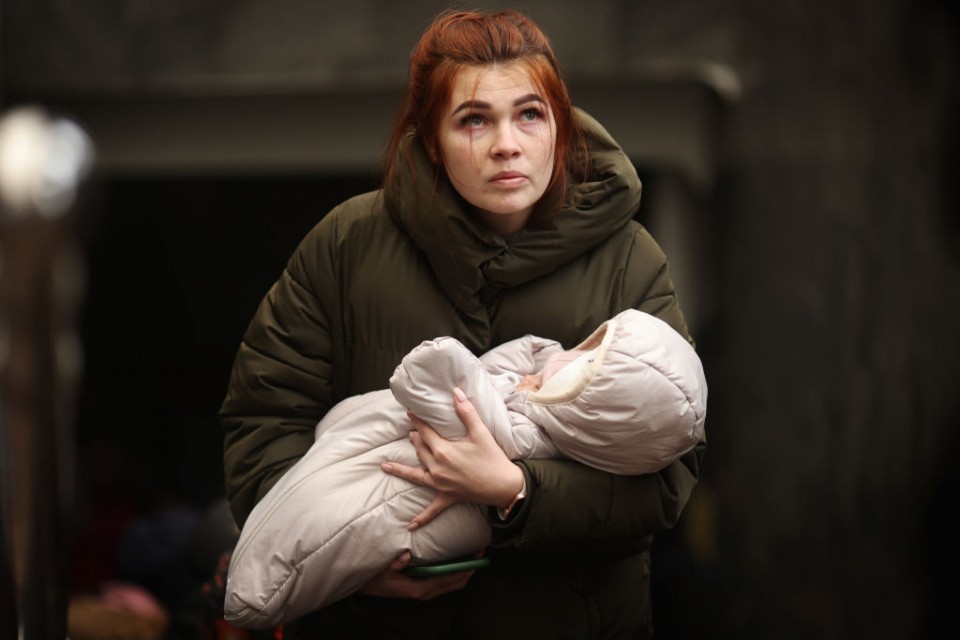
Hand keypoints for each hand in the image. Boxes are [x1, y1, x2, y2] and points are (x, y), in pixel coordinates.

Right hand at [357, 551, 475, 599]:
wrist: (366, 589)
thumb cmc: (375, 578)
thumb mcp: (383, 570)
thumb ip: (395, 563)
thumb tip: (407, 555)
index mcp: (418, 588)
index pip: (447, 579)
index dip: (463, 569)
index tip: (476, 559)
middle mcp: (425, 592)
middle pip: (454, 583)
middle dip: (469, 569)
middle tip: (482, 553)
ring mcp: (424, 591)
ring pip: (452, 584)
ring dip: (464, 571)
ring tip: (476, 556)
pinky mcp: (423, 588)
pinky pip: (444, 582)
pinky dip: (455, 573)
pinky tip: (461, 563)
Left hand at [381, 387, 524, 529]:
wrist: (505, 486)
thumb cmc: (493, 458)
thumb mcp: (481, 433)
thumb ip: (466, 412)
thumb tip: (456, 393)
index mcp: (443, 451)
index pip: (425, 432)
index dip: (417, 421)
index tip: (410, 412)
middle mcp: (437, 467)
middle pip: (420, 450)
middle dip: (415, 438)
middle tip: (411, 431)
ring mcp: (440, 484)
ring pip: (416, 474)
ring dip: (401, 470)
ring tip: (386, 466)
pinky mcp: (447, 497)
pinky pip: (431, 510)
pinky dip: (421, 518)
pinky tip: (410, 527)